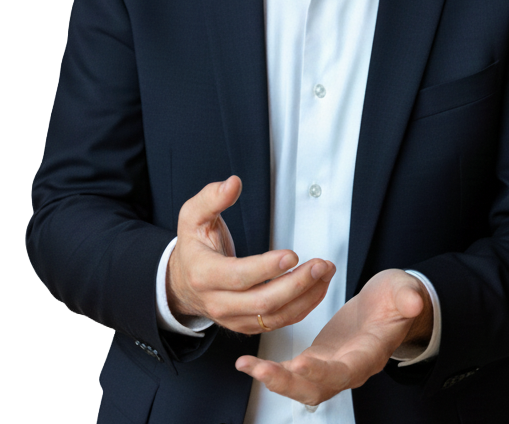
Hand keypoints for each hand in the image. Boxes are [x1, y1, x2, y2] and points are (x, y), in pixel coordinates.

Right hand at [166, 176, 335, 333]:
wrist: (183, 282)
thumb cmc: (194, 246)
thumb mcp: (193, 216)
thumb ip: (212, 198)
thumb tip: (233, 184)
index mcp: (204, 274)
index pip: (239, 277)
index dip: (266, 268)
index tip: (292, 254)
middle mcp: (218, 302)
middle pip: (262, 302)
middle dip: (296, 285)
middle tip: (319, 265)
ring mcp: (234, 318)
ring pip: (275, 316)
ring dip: (306, 296)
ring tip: (325, 273)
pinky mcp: (248, 324)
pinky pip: (279, 322)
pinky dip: (303, 307)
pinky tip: (318, 287)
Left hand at [235, 269, 431, 404]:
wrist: (391, 306)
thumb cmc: (397, 298)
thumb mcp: (405, 291)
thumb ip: (408, 297)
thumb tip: (414, 301)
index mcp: (370, 353)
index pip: (348, 370)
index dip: (325, 371)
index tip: (302, 363)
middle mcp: (350, 367)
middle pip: (318, 388)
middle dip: (288, 383)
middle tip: (262, 370)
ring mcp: (333, 366)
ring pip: (302, 386)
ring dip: (275, 379)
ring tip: (249, 366)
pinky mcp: (320, 359)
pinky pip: (294, 373)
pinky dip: (272, 371)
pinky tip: (250, 363)